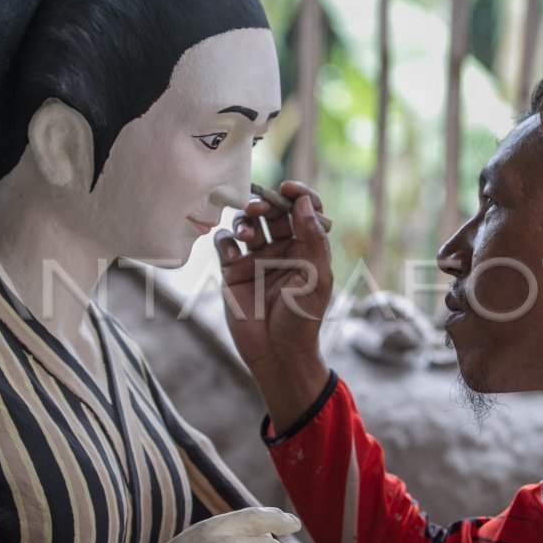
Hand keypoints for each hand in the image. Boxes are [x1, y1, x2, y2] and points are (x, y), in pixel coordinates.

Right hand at [214, 181, 332, 425]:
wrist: (277, 353)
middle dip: (265, 203)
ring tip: (247, 236)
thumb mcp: (317, 277)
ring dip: (245, 220)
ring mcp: (255, 259)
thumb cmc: (303, 318)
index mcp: (306, 248)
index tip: (288, 189)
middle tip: (259, 206)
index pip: (304, 210)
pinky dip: (226, 240)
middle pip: (272, 212)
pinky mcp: (232, 271)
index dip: (297, 194)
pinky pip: (225, 243)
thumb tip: (304, 202)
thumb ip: (312, 238)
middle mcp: (281, 249)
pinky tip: (234, 253)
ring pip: (247, 223)